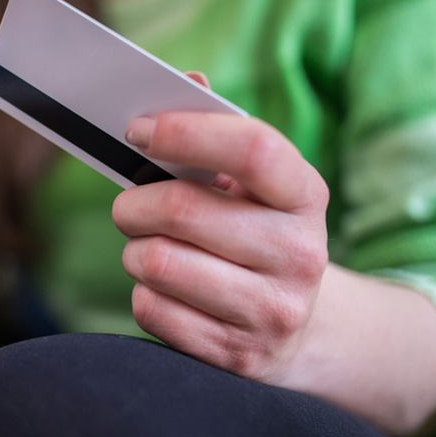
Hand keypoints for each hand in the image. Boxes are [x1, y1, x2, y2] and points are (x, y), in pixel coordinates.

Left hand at [112, 109, 329, 382]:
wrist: (299, 325)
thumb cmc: (258, 237)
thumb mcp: (256, 188)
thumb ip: (220, 134)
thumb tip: (187, 82)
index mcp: (306, 196)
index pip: (252, 149)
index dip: (185, 132)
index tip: (139, 132)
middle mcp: (299, 254)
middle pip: (180, 210)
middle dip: (133, 203)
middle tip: (129, 206)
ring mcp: (271, 311)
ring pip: (155, 262)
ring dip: (135, 250)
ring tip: (150, 249)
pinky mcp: (235, 354)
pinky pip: (151, 309)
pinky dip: (144, 293)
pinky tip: (167, 290)